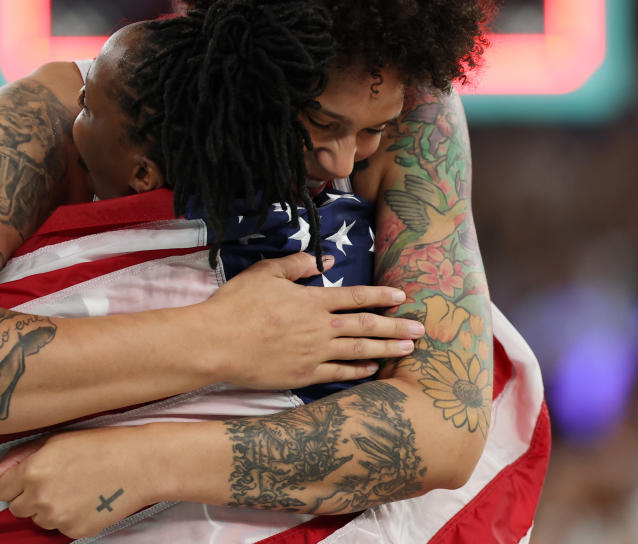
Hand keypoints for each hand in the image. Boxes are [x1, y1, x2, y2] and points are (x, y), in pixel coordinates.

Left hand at [0, 427, 155, 537]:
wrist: (138, 463)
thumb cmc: (98, 445)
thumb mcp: (56, 440)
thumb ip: (18, 458)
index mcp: (32, 471)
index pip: (1, 490)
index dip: (15, 482)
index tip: (32, 476)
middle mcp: (40, 497)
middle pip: (16, 508)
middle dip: (29, 497)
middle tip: (55, 481)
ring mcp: (57, 517)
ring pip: (37, 520)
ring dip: (47, 509)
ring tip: (73, 489)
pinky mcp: (74, 530)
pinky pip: (59, 528)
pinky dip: (68, 517)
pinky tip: (85, 500)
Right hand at [196, 252, 423, 389]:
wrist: (216, 343)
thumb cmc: (237, 304)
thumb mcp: (265, 273)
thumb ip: (297, 265)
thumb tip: (324, 261)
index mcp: (312, 301)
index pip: (355, 297)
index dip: (381, 295)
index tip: (401, 296)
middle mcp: (320, 328)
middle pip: (366, 326)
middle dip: (396, 326)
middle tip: (421, 328)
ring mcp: (314, 354)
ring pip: (359, 351)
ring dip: (387, 349)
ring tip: (408, 348)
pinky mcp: (304, 375)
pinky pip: (339, 374)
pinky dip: (359, 371)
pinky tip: (373, 369)